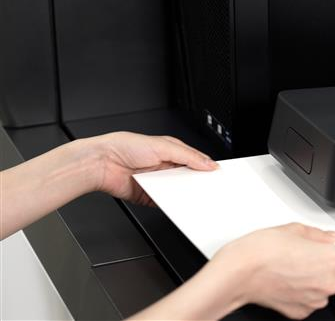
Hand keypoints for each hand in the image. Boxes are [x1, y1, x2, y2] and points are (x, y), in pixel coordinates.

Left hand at [80, 132, 217, 204]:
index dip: (206, 167)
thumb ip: (189, 156)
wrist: (102, 163)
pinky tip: (175, 202)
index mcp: (171, 151)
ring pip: (177, 191)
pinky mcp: (149, 196)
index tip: (216, 174)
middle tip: (207, 187)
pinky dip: (170, 203)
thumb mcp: (164, 146)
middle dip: (196, 183)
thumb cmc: (125, 146)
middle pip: (188, 178)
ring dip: (183, 193)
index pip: (195, 161)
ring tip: (191, 194)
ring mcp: (157, 181)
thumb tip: (209, 163)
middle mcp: (165, 166)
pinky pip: (164, 202)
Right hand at [213, 223, 334, 318]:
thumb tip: (330, 238)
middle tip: (302, 257)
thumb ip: (319, 235)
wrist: (240, 273)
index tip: (330, 252)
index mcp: (333, 260)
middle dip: (323, 267)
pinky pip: (308, 301)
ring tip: (290, 268)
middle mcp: (329, 283)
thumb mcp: (295, 229)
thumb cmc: (264, 250)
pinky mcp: (301, 312)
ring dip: (312, 281)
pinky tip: (286, 281)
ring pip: (322, 289)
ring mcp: (315, 300)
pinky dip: (300, 293)